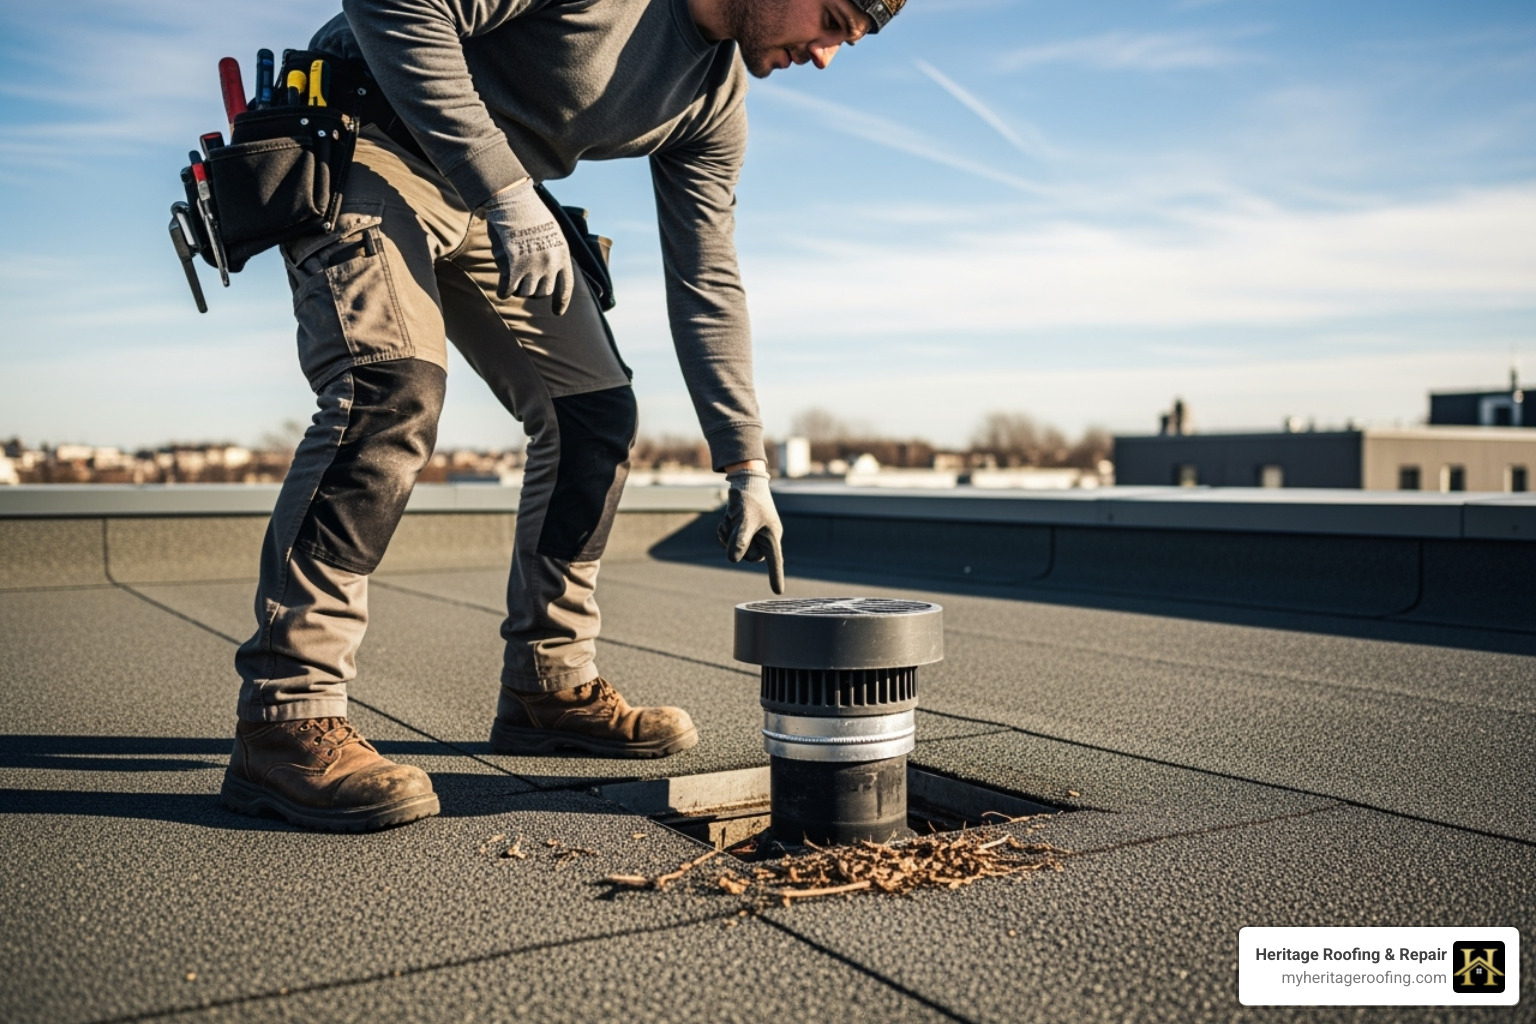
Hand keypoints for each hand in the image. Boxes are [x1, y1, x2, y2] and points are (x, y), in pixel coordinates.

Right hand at [480, 179, 573, 313]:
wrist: (512, 201)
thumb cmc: (528, 213)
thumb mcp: (550, 232)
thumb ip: (551, 253)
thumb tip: (545, 276)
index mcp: (562, 254)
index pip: (566, 286)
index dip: (561, 301)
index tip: (557, 313)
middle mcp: (551, 263)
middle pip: (543, 292)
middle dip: (533, 291)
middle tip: (523, 283)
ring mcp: (533, 266)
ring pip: (525, 292)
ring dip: (518, 289)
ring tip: (512, 281)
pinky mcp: (514, 267)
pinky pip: (509, 290)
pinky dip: (504, 292)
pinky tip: (501, 291)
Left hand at [717, 468, 784, 593]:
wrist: (744, 480)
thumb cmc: (750, 498)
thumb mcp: (745, 519)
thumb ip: (740, 539)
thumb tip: (732, 560)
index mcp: (771, 536)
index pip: (774, 560)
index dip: (775, 576)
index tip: (778, 592)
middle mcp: (764, 537)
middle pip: (749, 556)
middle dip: (736, 545)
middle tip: (731, 528)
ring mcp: (754, 534)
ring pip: (737, 548)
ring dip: (728, 536)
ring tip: (728, 521)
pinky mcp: (743, 529)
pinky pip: (732, 541)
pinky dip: (725, 532)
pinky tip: (724, 521)